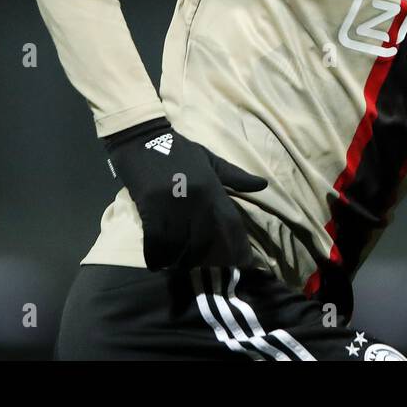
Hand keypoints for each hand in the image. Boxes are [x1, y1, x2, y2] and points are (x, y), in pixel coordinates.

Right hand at [103, 117, 267, 269]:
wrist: (143, 138)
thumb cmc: (179, 150)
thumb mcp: (211, 160)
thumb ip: (236, 177)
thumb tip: (263, 185)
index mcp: (212, 188)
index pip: (231, 223)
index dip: (238, 246)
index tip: (242, 265)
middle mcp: (196, 199)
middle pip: (204, 240)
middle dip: (202, 258)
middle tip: (199, 269)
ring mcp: (172, 204)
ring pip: (179, 243)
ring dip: (177, 259)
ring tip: (176, 267)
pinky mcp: (149, 207)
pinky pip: (155, 239)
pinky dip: (156, 254)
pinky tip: (156, 263)